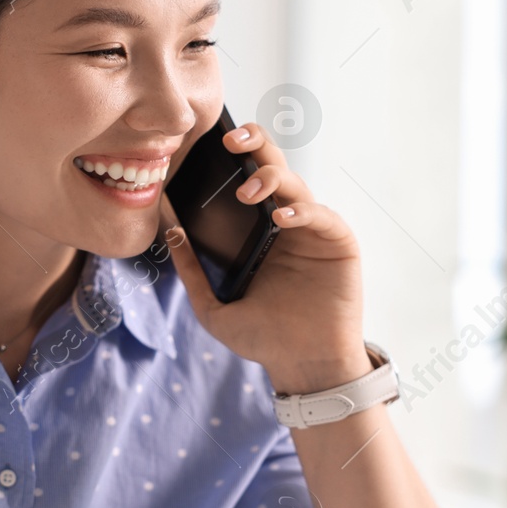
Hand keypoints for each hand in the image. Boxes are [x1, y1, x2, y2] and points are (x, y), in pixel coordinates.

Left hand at [160, 121, 368, 394]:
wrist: (303, 365)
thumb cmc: (264, 338)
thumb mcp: (213, 307)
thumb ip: (191, 271)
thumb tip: (169, 231)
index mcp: (257, 231)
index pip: (244, 180)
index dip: (231, 159)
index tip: (206, 145)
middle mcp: (285, 223)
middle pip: (272, 167)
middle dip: (254, 145)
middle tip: (230, 141)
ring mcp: (312, 230)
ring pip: (294, 184)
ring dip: (270, 179)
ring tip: (247, 192)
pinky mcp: (337, 241)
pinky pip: (320, 214)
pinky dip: (301, 210)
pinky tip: (281, 218)